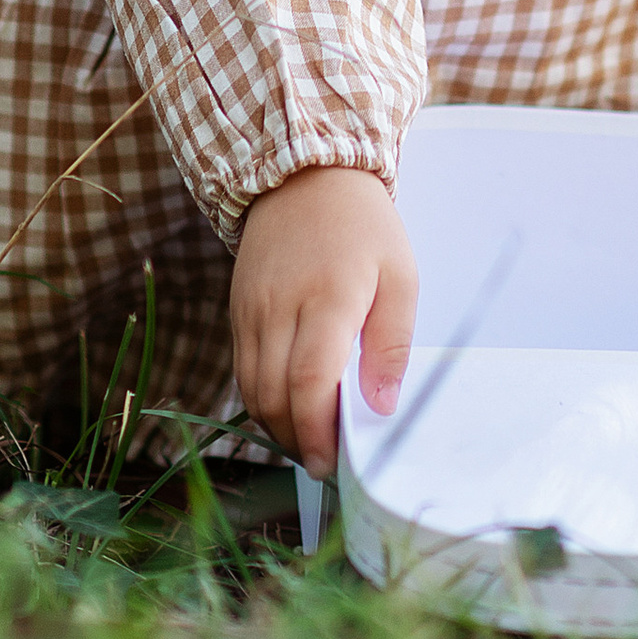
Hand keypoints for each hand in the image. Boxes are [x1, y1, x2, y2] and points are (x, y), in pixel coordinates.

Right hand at [229, 166, 415, 473]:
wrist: (303, 175)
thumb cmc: (363, 226)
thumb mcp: (400, 276)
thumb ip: (392, 345)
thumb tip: (381, 408)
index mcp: (327, 298)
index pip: (309, 382)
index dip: (317, 432)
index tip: (333, 463)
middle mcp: (279, 308)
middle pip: (273, 396)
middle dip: (297, 441)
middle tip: (325, 462)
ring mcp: (251, 311)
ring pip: (252, 390)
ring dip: (277, 427)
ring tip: (310, 442)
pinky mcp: (237, 312)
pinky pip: (243, 370)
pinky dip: (262, 400)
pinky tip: (289, 409)